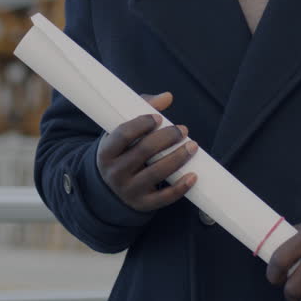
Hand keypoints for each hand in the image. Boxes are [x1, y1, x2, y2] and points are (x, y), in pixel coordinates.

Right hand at [95, 92, 197, 211]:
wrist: (110, 188)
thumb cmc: (121, 151)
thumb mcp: (122, 133)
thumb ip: (142, 110)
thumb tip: (167, 97)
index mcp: (106, 152)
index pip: (123, 134)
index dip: (142, 124)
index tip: (158, 118)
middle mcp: (115, 172)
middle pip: (144, 151)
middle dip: (167, 138)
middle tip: (183, 129)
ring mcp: (129, 190)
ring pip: (157, 173)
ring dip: (178, 158)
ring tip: (193, 146)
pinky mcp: (143, 204)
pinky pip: (164, 197)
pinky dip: (180, 187)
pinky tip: (193, 175)